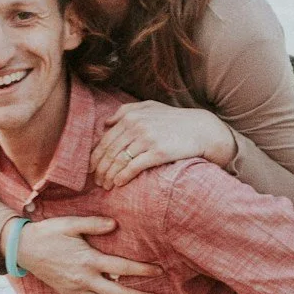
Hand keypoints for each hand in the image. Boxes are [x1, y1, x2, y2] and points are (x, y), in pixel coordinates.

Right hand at [11, 214, 159, 293]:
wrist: (23, 248)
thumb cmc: (49, 233)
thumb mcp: (71, 223)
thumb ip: (94, 224)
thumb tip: (114, 224)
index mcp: (89, 260)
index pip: (121, 268)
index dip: (142, 270)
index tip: (158, 271)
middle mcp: (85, 279)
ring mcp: (75, 290)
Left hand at [89, 102, 234, 189]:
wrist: (202, 129)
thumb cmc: (174, 120)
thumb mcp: (150, 107)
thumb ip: (126, 111)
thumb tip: (105, 122)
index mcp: (131, 116)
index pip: (106, 139)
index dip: (96, 156)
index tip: (91, 168)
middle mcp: (137, 126)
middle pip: (110, 151)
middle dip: (100, 169)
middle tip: (96, 181)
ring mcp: (147, 139)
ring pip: (119, 160)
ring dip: (109, 175)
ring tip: (106, 186)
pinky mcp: (158, 152)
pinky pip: (134, 167)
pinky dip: (123, 176)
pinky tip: (118, 183)